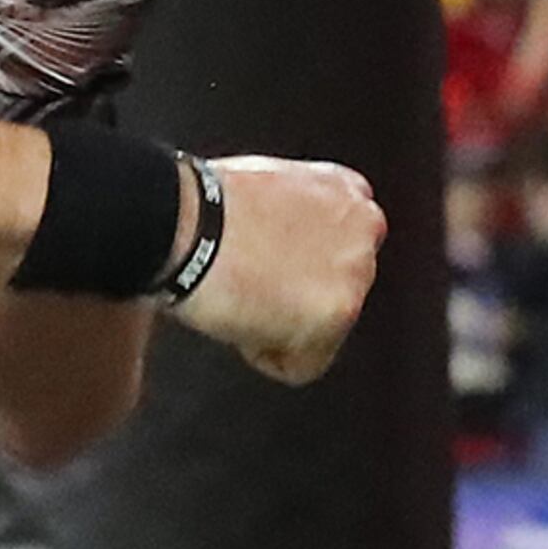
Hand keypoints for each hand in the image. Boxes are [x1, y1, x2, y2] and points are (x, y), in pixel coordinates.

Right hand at [166, 155, 383, 385]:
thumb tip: (272, 240)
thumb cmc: (198, 205)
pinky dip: (267, 356)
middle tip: (246, 287)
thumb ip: (288, 210)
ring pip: (323, 326)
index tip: (267, 265)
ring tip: (236, 303)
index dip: (296, 259)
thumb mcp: (262, 185)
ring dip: (281, 324)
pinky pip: (303, 363)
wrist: (184, 223)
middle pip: (335, 285)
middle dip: (294, 293)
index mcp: (344, 188)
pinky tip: (235, 324)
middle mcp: (363, 226)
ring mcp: (355, 271)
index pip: (339, 240)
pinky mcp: (338, 314)